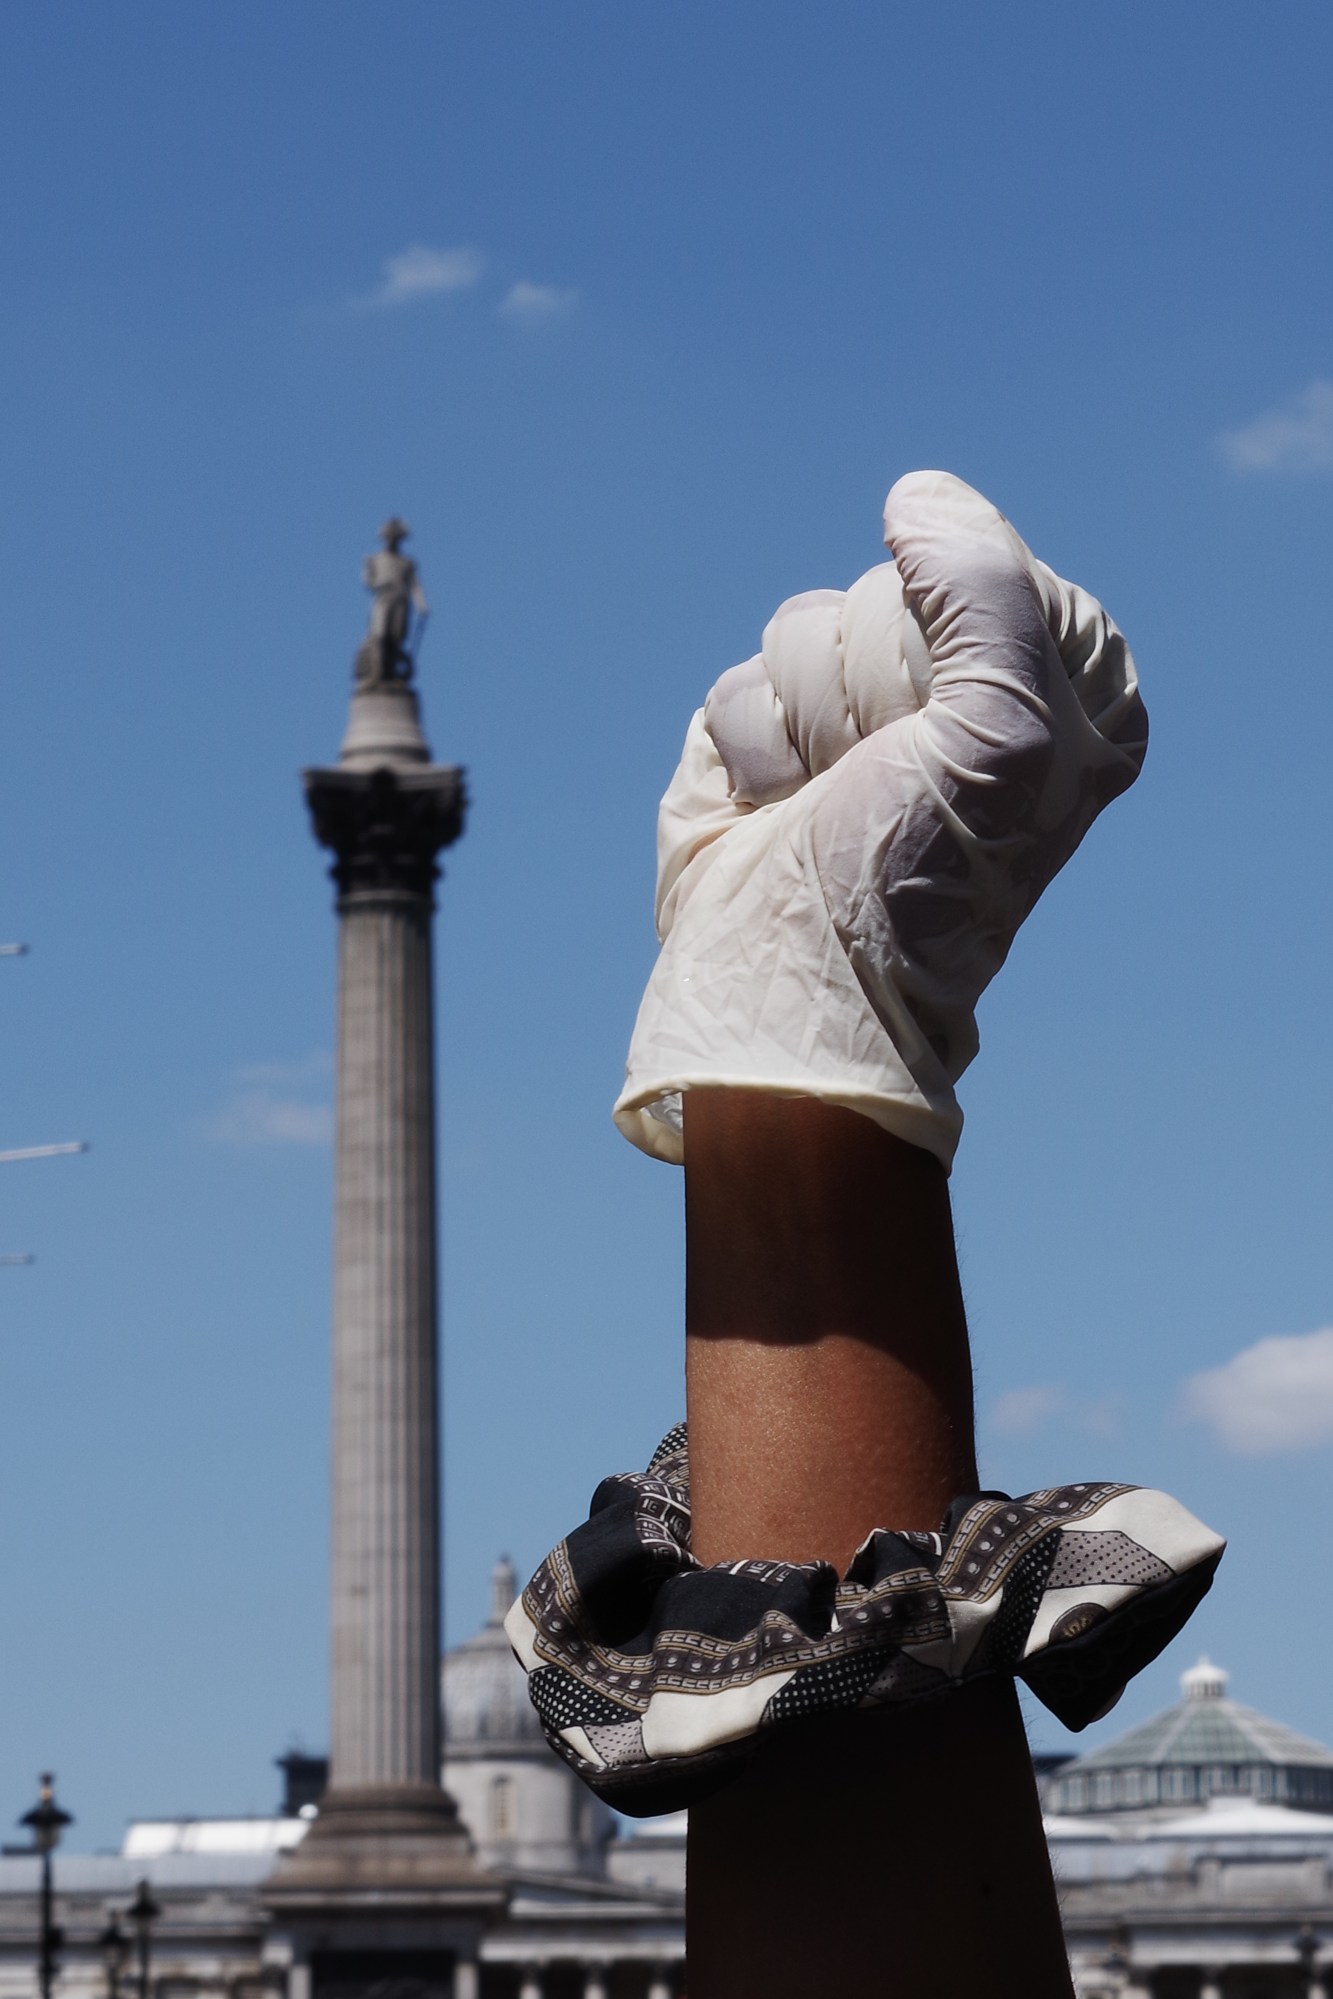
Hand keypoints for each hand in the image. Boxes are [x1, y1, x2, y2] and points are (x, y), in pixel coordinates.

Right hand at [615, 471, 1146, 1166]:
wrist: (788, 982)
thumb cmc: (916, 882)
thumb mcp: (1004, 734)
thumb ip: (985, 585)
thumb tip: (913, 494)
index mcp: (1057, 695)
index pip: (1003, 572)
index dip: (962, 639)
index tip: (954, 728)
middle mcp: (958, 694)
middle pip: (895, 589)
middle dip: (874, 684)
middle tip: (885, 770)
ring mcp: (856, 712)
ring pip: (809, 620)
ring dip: (807, 719)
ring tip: (823, 799)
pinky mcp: (766, 730)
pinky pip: (742, 673)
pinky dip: (748, 745)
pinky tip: (770, 806)